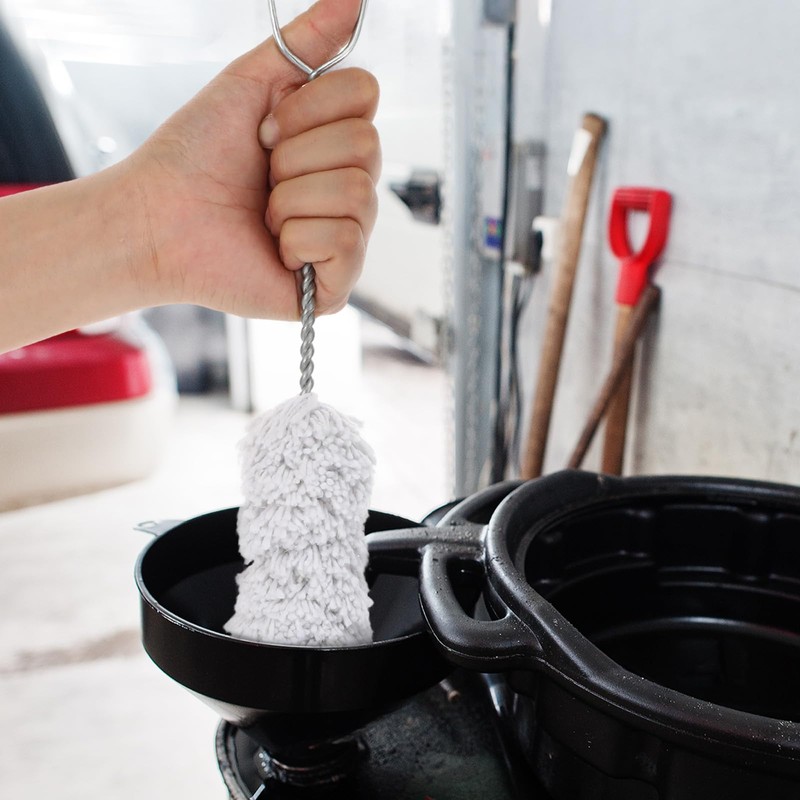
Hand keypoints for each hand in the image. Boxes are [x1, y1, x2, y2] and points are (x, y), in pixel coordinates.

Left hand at [128, 0, 379, 319]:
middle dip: (296, 156)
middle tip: (262, 177)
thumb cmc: (196, 157)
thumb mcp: (252, 83)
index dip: (309, 106)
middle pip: (367, 145)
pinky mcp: (336, 284)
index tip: (265, 129)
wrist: (158, 219)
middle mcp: (349, 188)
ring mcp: (347, 238)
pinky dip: (297, 237)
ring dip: (291, 199)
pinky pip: (347, 240)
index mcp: (334, 142)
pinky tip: (276, 249)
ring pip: (357, 192)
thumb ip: (305, 42)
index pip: (366, 95)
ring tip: (263, 215)